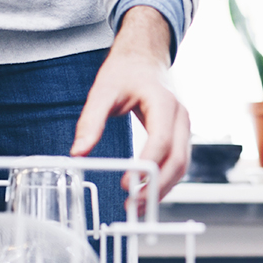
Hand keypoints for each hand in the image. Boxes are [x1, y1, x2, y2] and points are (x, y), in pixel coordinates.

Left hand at [72, 5, 190, 209]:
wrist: (145, 57)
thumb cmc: (127, 71)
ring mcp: (184, 127)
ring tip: (138, 205)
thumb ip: (91, 121)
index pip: (160, 141)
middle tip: (135, 205)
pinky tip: (147, 191)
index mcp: (163, 103)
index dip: (145, 166)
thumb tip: (78, 152)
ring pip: (182, 165)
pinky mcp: (181, 135)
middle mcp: (180, 116)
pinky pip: (179, 162)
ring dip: (163, 188)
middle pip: (178, 159)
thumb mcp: (103, 91)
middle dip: (158, 187)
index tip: (127, 185)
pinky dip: (166, 180)